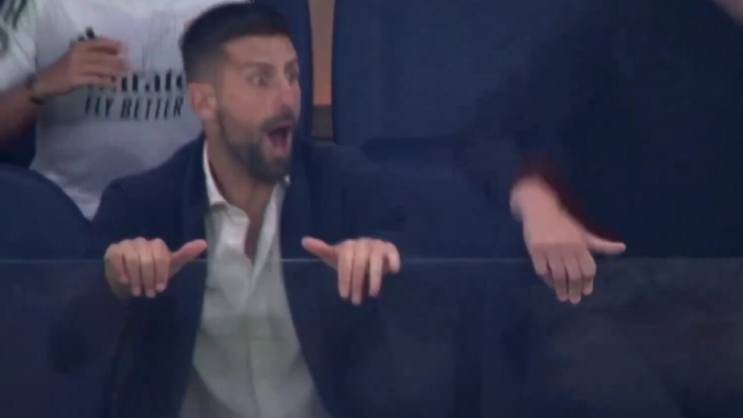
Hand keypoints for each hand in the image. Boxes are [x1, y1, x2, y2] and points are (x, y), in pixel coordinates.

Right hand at [33, 38, 127, 98]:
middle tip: (130, 64)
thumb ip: (94, 55)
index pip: (98, 42)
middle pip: (102, 56)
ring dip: (115, 71)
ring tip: (126, 74)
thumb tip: (116, 54)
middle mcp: (77, 54)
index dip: (113, 44)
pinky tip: (114, 84)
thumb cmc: (66, 68)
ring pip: (100, 68)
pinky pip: (94, 80)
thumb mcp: (78, 57)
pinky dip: (106, 81)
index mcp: (78, 46)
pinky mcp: (75, 79)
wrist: (47, 81)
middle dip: (117, 60)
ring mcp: (75, 67)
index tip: (125, 48)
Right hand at [104, 238, 206, 299]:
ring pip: (132, 260)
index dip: (161, 275)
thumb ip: (185, 255)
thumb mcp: (170, 267)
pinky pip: (117, 257)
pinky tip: (124, 281)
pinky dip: (121, 271)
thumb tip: (204, 243)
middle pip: (147, 260)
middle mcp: (142, 241)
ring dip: (135, 279)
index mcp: (157, 245)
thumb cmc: (152, 274)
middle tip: (148, 293)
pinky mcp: (113, 250)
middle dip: (148, 279)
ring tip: (137, 291)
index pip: (162, 258)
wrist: (128, 282)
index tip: (160, 289)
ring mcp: (127, 244)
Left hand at [302, 237, 401, 304]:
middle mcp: (363, 243)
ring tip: (372, 295)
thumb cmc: (349, 261)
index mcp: (348, 245)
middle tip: (355, 301)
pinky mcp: (390, 249)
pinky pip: (392, 253)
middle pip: (360, 263)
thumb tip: (303, 240)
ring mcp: (377, 245)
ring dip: (375, 279)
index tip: (343, 296)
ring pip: (376, 261)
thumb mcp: (335, 257)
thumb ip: (321, 250)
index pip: (345, 261)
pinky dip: (393, 261)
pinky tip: (393, 272)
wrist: (368, 258)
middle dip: (357, 283)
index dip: (344, 279)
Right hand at [512, 177, 624, 303]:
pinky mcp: (535, 251)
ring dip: (560, 289)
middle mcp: (567, 247)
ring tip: (562, 297)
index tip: (585, 293)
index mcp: (580, 244)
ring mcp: (550, 249)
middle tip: (574, 300)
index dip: (588, 282)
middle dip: (575, 290)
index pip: (588, 269)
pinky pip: (542, 270)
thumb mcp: (583, 234)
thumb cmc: (564, 224)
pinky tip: (551, 284)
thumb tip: (623, 248)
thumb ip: (601, 245)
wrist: (540, 209)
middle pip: (573, 275)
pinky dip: (547, 280)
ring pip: (558, 275)